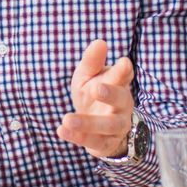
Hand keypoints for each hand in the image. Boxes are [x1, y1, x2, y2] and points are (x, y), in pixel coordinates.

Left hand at [55, 39, 135, 157]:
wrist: (95, 127)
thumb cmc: (92, 94)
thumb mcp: (89, 76)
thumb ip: (92, 61)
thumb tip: (99, 42)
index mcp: (119, 84)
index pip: (124, 75)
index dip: (124, 70)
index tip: (123, 63)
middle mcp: (122, 105)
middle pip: (121, 100)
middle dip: (111, 94)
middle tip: (97, 89)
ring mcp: (116, 125)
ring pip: (107, 125)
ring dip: (88, 123)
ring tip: (68, 118)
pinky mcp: (106, 143)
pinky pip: (94, 141)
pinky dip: (77, 136)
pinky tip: (61, 129)